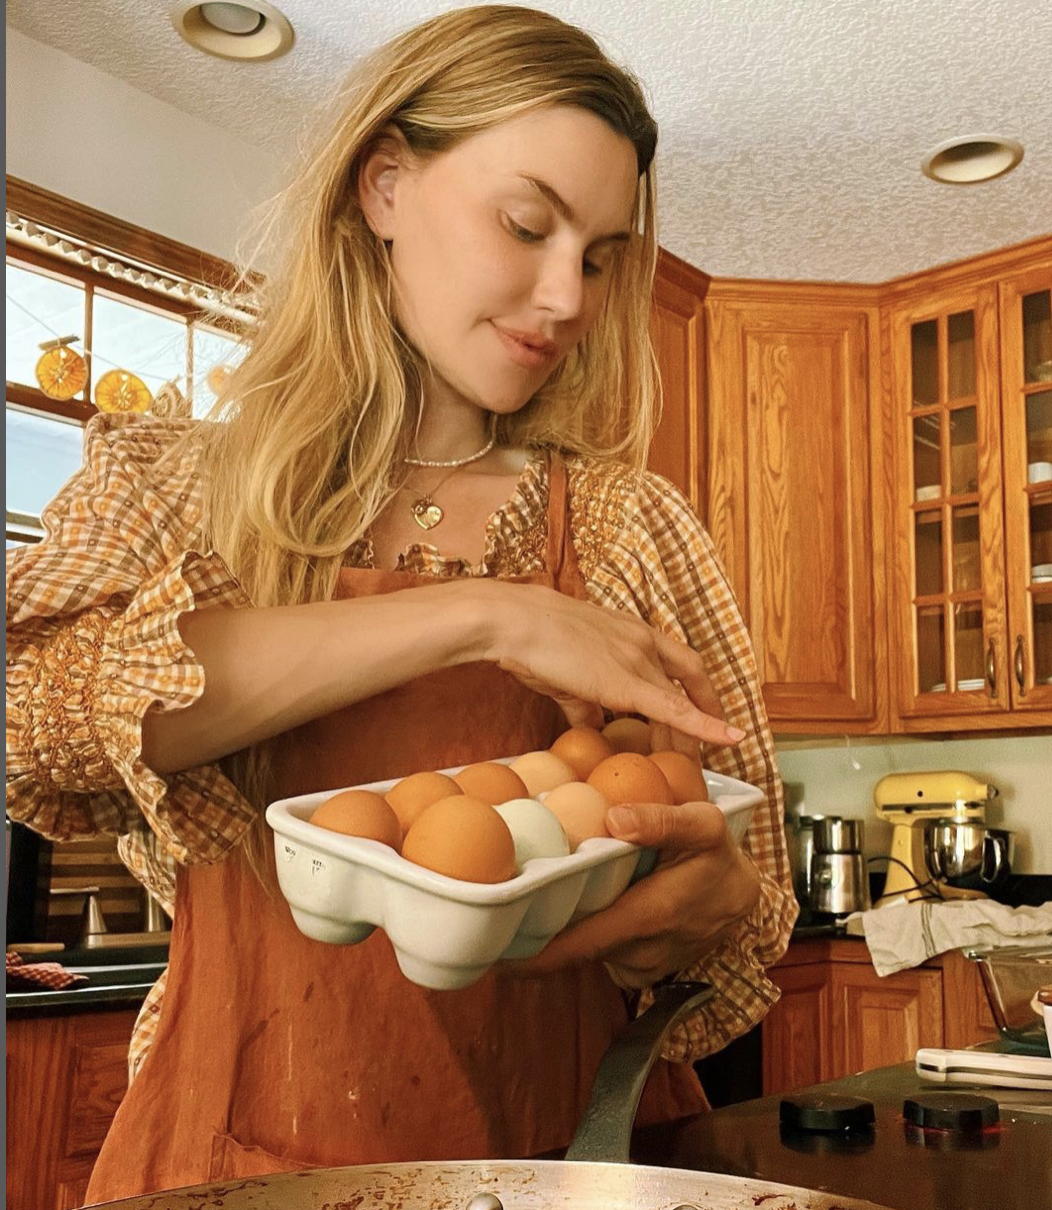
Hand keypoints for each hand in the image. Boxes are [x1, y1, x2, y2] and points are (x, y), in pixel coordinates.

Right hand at [474, 581, 743, 748]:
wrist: (515, 623)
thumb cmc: (530, 641)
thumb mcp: (565, 673)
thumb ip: (583, 702)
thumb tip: (591, 726)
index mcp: (631, 631)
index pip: (677, 661)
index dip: (695, 687)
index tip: (703, 707)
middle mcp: (644, 641)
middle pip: (687, 683)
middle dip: (701, 713)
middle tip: (702, 746)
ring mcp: (639, 660)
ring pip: (681, 702)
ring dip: (694, 732)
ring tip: (700, 760)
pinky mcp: (629, 683)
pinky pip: (676, 710)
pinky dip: (706, 726)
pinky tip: (730, 739)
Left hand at [504, 799, 761, 988]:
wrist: (744, 895)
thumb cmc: (716, 854)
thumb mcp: (703, 824)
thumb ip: (661, 820)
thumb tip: (613, 816)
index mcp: (652, 914)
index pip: (585, 944)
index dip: (540, 956)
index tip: (499, 958)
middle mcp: (645, 951)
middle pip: (578, 950)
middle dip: (537, 941)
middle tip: (497, 925)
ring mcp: (645, 966)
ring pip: (589, 954)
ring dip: (563, 937)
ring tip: (536, 909)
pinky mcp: (645, 971)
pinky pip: (604, 957)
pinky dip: (587, 939)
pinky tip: (581, 912)